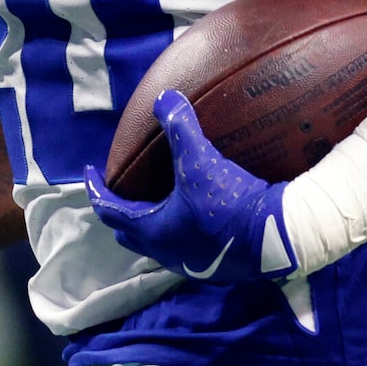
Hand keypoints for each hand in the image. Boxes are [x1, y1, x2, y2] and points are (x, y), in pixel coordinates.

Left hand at [84, 92, 296, 283]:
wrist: (276, 237)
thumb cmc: (229, 203)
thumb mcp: (201, 161)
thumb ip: (180, 128)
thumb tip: (165, 98)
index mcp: (152, 229)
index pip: (109, 210)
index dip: (96, 189)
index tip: (90, 172)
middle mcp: (164, 251)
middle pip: (127, 232)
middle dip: (118, 211)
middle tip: (118, 188)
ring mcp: (186, 263)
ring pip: (154, 243)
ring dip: (146, 223)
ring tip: (151, 201)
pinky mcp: (210, 267)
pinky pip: (179, 248)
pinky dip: (172, 232)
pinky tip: (188, 216)